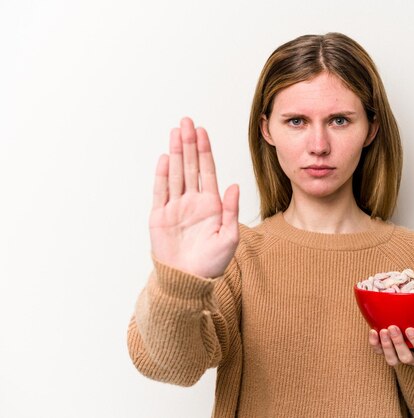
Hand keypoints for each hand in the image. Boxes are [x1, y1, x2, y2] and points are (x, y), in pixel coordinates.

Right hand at [149, 117, 239, 277]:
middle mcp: (192, 201)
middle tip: (186, 122)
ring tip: (175, 132)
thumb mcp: (229, 237)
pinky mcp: (159, 216)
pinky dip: (162, 174)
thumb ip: (231, 210)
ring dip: (175, 153)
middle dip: (189, 143)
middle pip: (190, 166)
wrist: (188, 280)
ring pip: (175, 173)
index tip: (202, 131)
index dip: (204, 150)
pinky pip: (160, 191)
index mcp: (211, 204)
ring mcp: (175, 207)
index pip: (207, 171)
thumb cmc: (212, 263)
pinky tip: (165, 158)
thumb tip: (234, 185)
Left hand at [368, 320, 413, 366]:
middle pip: (405, 358)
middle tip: (393, 327)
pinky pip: (379, 352)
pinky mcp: (387, 353)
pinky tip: (373, 331)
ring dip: (386, 346)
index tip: (410, 329)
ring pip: (392, 359)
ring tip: (383, 330)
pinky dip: (374, 343)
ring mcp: (399, 357)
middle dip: (398, 343)